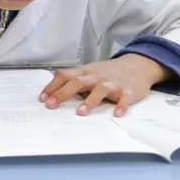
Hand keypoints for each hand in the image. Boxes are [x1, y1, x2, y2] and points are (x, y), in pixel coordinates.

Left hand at [39, 54, 169, 116]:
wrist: (137, 65)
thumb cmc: (108, 72)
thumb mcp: (89, 72)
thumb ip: (74, 80)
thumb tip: (53, 94)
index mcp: (85, 72)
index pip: (65, 76)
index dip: (52, 86)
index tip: (42, 99)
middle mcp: (97, 76)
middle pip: (77, 82)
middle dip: (63, 94)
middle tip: (51, 105)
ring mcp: (113, 83)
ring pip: (100, 90)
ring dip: (90, 101)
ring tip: (80, 112)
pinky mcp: (128, 91)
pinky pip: (124, 99)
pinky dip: (121, 106)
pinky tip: (116, 114)